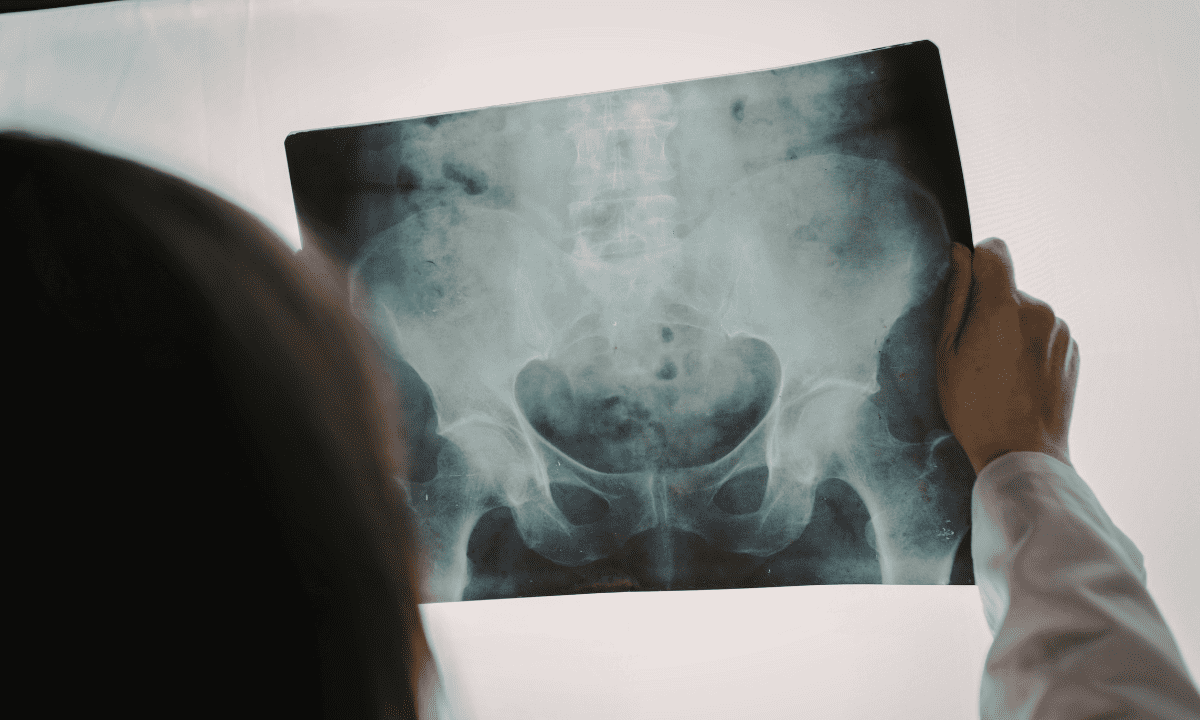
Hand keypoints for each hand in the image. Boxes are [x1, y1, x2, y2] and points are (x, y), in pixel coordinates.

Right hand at [937, 238, 1079, 473]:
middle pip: (1007, 287)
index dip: (977, 260)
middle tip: (975, 351)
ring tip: (998, 370)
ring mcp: (1060, 329)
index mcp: (1003, 306)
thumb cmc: (974, 407)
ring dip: (1011, 328)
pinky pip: (1044, 332)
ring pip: (1026, 311)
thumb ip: (955, 298)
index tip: (967, 286)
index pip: (995, 250)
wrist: (1022, 452)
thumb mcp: (946, 353)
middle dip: (990, 307)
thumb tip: (960, 255)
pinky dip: (1029, 345)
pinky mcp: (1073, 348)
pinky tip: (1018, 378)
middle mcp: (1039, 309)